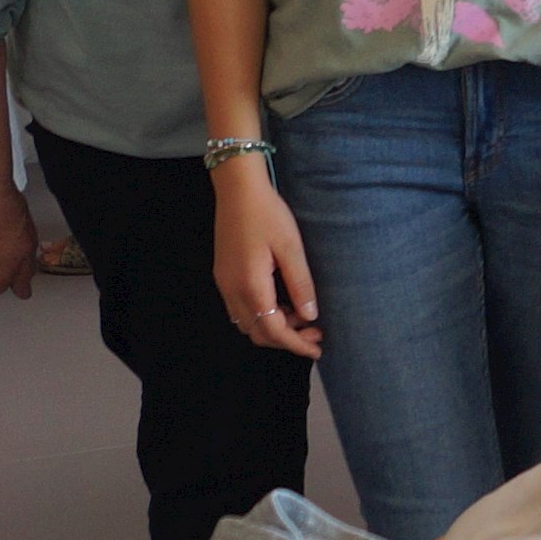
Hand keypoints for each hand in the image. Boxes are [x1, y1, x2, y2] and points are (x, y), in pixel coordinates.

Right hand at [210, 160, 322, 357]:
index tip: (318, 349)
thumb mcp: (291, 248)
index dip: (296, 344)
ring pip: (247, 323)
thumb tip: (310, 316)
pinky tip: (282, 303)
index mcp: (250, 285)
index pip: (273, 330)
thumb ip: (301, 284)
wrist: (237, 190)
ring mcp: (223, 283)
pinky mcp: (223, 275)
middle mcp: (232, 290)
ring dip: (273, 327)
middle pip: (258, 333)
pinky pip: (240, 309)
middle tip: (315, 332)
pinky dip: (261, 315)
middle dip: (287, 339)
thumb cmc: (268, 214)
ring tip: (301, 316)